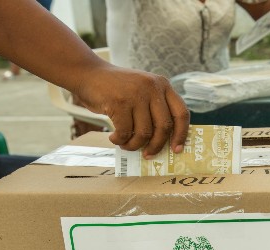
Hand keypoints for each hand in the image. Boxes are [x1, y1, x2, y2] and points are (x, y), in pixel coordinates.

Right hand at [74, 65, 189, 158]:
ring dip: (134, 145)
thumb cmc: (117, 89)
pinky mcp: (119, 102)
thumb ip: (156, 108)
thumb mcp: (143, 90)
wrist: (88, 73)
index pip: (181, 113)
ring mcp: (136, 94)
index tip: (177, 149)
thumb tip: (166, 141)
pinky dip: (120, 140)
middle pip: (164, 127)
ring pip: (144, 132)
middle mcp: (153, 87)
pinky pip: (125, 132)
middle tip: (148, 155)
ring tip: (126, 145)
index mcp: (163, 85)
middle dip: (156, 146)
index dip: (181, 134)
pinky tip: (114, 138)